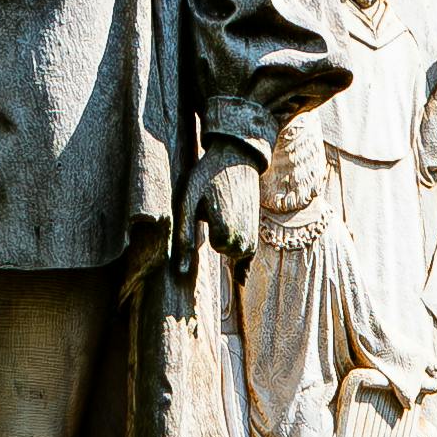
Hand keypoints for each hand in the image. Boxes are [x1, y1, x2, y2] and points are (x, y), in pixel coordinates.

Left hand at [189, 149, 264, 274]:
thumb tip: (180, 270)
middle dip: (218, 230)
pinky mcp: (256, 231)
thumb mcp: (188, 201)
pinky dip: (243, 265)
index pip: (214, 243)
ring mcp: (254, 236)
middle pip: (224, 248)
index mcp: (226, 233)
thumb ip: (184, 236)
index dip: (207, 223)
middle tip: (219, 203)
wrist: (237, 158)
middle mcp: (245, 239)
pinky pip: (249, 256)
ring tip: (228, 207)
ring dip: (228, 233)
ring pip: (234, 249)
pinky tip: (240, 279)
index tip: (210, 202)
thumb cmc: (207, 176)